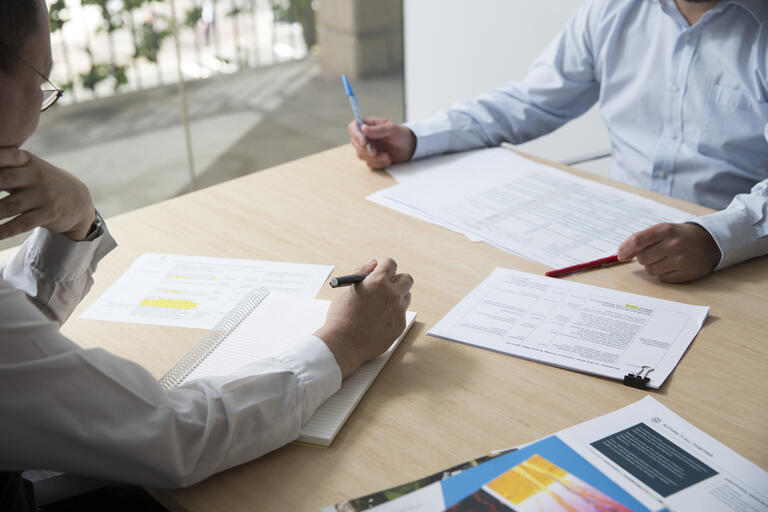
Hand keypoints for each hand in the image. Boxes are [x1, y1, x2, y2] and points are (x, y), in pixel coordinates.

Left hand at [0, 148, 94, 240]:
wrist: (78, 201)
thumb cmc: (42, 182)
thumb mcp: (29, 168)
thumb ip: (4, 166)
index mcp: (28, 161)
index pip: (5, 156)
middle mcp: (36, 177)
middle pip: (3, 180)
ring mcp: (43, 197)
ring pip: (7, 207)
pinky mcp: (47, 215)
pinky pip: (19, 224)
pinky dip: (2, 231)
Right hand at [314, 258, 413, 377]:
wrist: (342, 344)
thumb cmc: (340, 316)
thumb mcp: (345, 289)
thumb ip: (361, 272)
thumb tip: (374, 263)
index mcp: (378, 281)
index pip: (391, 264)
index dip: (385, 267)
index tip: (381, 271)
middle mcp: (392, 294)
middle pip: (407, 279)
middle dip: (398, 280)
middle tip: (387, 286)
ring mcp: (398, 311)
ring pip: (406, 297)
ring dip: (396, 297)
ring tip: (379, 307)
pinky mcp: (400, 326)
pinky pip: (401, 315)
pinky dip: (392, 315)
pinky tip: (377, 321)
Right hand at [347, 117, 416, 169]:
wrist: (409, 148)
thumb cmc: (401, 134)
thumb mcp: (391, 129)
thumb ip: (378, 130)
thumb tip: (363, 128)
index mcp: (368, 125)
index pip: (353, 127)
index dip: (356, 134)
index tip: (364, 142)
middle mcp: (365, 136)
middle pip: (354, 143)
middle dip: (365, 150)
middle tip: (376, 152)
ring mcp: (368, 148)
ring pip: (361, 155)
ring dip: (374, 158)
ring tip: (387, 156)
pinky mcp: (372, 158)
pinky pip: (369, 163)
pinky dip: (378, 163)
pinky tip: (388, 160)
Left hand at [617, 222, 720, 282]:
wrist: (709, 242)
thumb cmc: (679, 236)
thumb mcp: (662, 230)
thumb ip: (641, 239)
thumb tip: (621, 254)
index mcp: (665, 230)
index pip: (637, 241)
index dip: (625, 250)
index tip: (621, 255)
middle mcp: (674, 244)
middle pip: (642, 259)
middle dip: (643, 258)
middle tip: (654, 253)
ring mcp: (681, 260)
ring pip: (651, 271)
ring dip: (653, 266)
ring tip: (665, 259)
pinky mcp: (687, 274)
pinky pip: (662, 279)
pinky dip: (664, 274)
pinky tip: (673, 265)